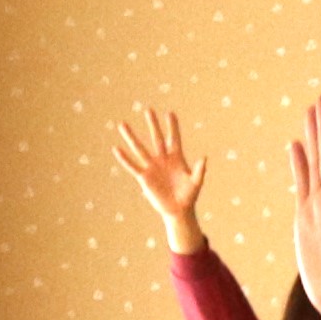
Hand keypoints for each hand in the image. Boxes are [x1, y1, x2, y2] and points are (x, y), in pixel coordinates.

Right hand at [108, 101, 202, 230]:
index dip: (172, 127)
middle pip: (156, 138)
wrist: (178, 210)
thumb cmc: (189, 196)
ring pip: (140, 148)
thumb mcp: (196, 183)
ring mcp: (152, 166)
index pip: (173, 138)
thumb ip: (199, 170)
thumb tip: (204, 157)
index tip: (170, 113)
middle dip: (152, 124)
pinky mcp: (144, 177)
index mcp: (176, 158)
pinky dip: (124, 158)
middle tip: (148, 109)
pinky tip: (116, 149)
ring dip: (131, 137)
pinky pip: (132, 165)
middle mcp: (162, 159)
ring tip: (122, 124)